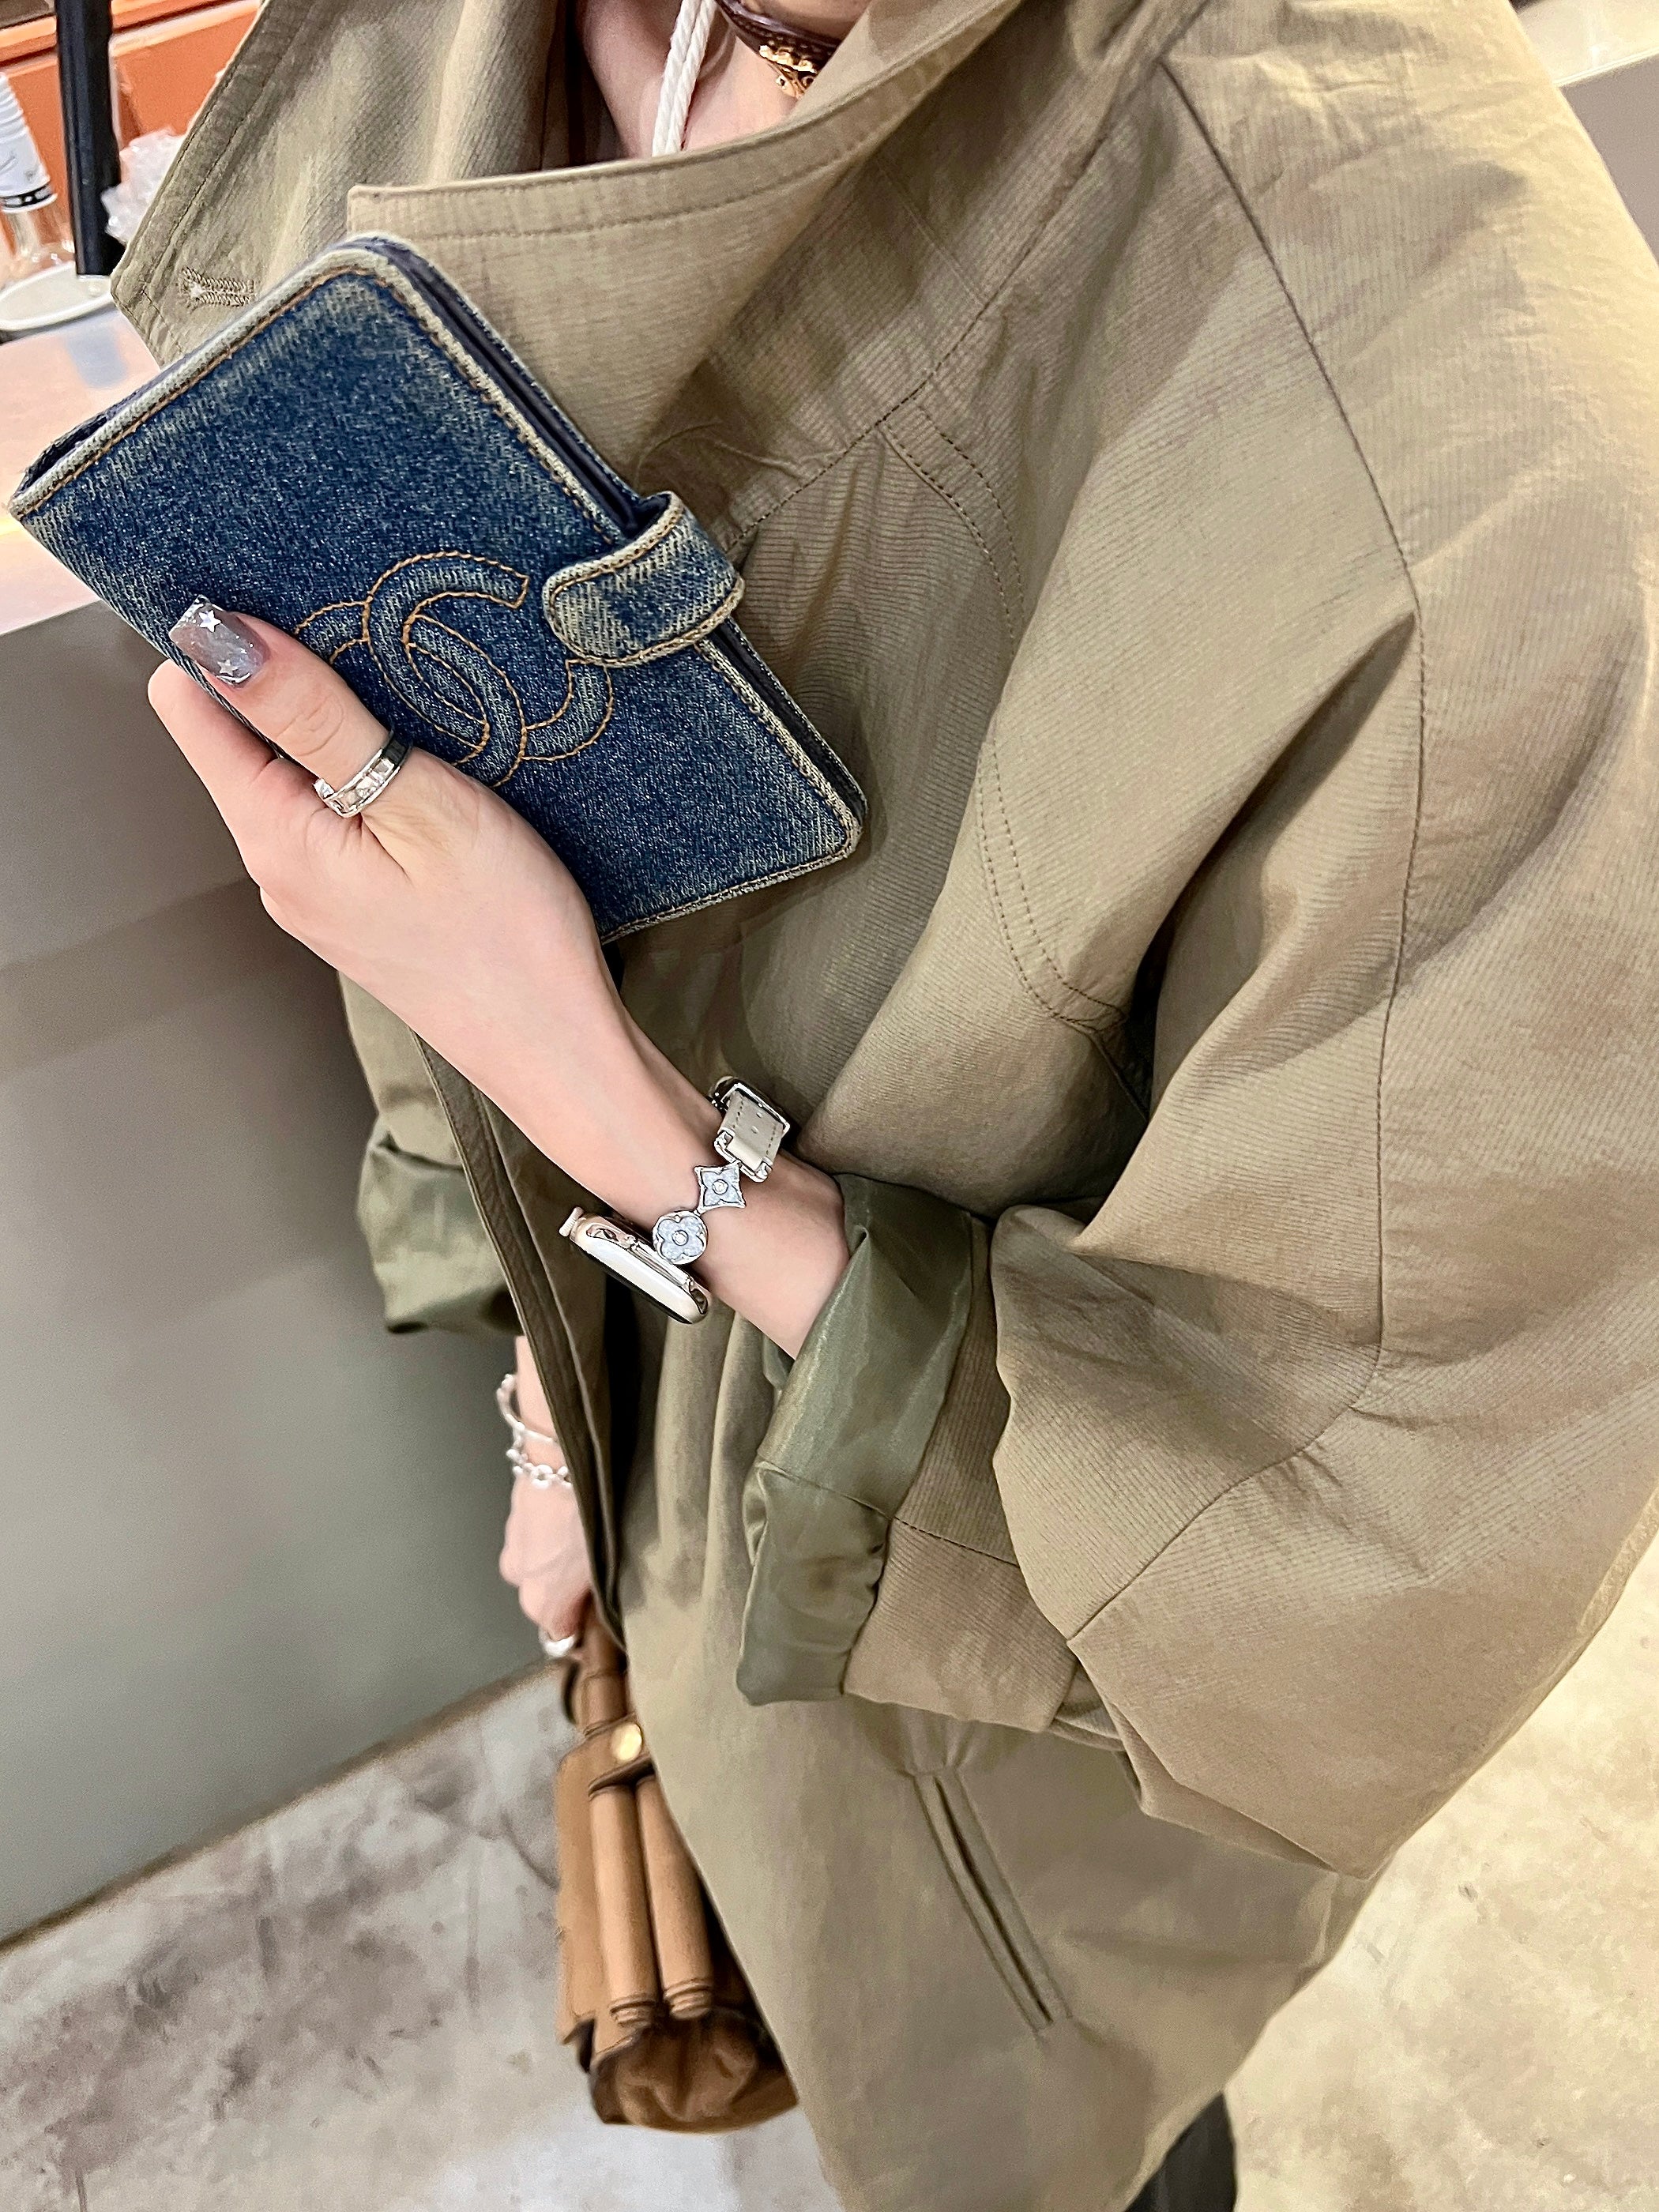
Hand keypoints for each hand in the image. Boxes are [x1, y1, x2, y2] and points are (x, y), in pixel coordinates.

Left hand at [152, 602, 850, 1354]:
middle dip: (291, 674)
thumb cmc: (508, 936)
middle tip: (380, 640)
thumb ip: (316, 718)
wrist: (561, 1050)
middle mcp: (274, 867)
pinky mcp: (356, 906)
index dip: (226, 637)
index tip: (297, 598)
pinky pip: (336, 813)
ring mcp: (314, 892)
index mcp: (275, 835)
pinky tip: (430, 769)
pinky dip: (370, 773)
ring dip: (340, 724)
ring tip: (418, 703)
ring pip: (293, 772)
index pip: (187, 699)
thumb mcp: (420, 803)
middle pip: (239, 731)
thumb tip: (221, 636)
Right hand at [498, 1335, 592, 1644]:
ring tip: (593, 1530)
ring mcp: (512, 1544)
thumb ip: (600, 1599)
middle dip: (575, 1588)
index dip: (587, 1628)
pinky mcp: (512, 1515)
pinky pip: (536, 1536)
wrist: (560, 1452)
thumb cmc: (587, 1507)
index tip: (607, 1615)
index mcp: (540, 1601)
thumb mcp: (606, 1566)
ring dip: (563, 1557)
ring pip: (542, 1565)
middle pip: (550, 1598)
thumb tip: (602, 1615)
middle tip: (607, 1564)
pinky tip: (575, 1511)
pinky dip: (552, 1532)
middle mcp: (518, 1578)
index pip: (561, 1637)